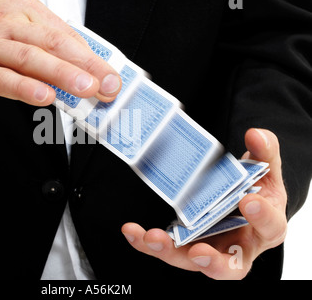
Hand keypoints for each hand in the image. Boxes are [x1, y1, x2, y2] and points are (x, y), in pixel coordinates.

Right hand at [0, 0, 120, 105]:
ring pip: (30, 58)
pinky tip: (43, 96)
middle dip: (86, 66)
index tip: (111, 75)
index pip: (66, 34)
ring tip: (86, 89)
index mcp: (23, 10)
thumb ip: (41, 43)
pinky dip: (23, 87)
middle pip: (54, 44)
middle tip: (109, 85)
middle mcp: (7, 23)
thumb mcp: (9, 19)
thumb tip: (75, 66)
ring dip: (61, 74)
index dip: (92, 57)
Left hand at [122, 128, 287, 279]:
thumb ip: (265, 151)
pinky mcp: (186, 245)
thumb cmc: (258, 191)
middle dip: (213, 261)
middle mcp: (239, 247)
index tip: (248, 200)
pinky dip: (147, 242)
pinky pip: (168, 248)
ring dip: (170, 251)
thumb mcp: (266, 170)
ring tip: (152, 237)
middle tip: (197, 251)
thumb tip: (255, 135)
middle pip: (230, 266)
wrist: (243, 202)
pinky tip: (132, 230)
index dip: (261, 216)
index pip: (269, 227)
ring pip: (191, 261)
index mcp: (266, 227)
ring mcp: (210, 248)